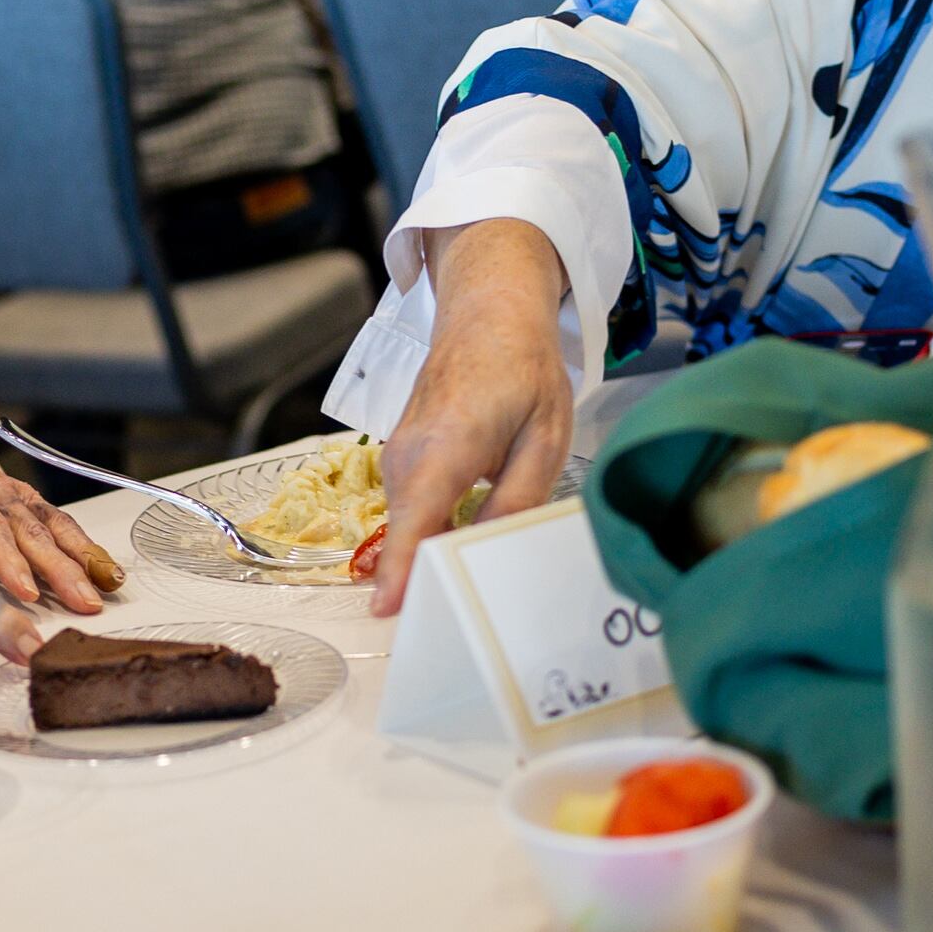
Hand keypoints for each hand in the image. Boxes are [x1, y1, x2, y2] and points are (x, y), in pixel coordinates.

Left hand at [0, 430, 119, 613]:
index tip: (26, 591)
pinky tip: (106, 570)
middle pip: (30, 529)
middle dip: (59, 568)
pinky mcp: (32, 503)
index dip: (7, 559)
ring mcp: (18, 493)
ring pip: (54, 526)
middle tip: (82, 602)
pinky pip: (62, 525)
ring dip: (82, 559)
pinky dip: (87, 548)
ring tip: (105, 588)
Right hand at [372, 220, 577, 615]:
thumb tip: (489, 552)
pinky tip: (468, 531)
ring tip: (481, 571)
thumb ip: (517, 500)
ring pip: (410, 525)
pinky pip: (412, 510)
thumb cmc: (522, 372)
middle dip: (433, 578)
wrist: (486, 317)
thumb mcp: (544, 439)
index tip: (389, 613)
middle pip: (410, 535)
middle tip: (478, 614)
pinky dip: (433, 531)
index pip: (416, 519)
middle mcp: (408, 456)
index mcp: (448, 446)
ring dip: (436, 554)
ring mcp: (396, 458)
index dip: (402, 570)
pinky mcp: (398, 461)